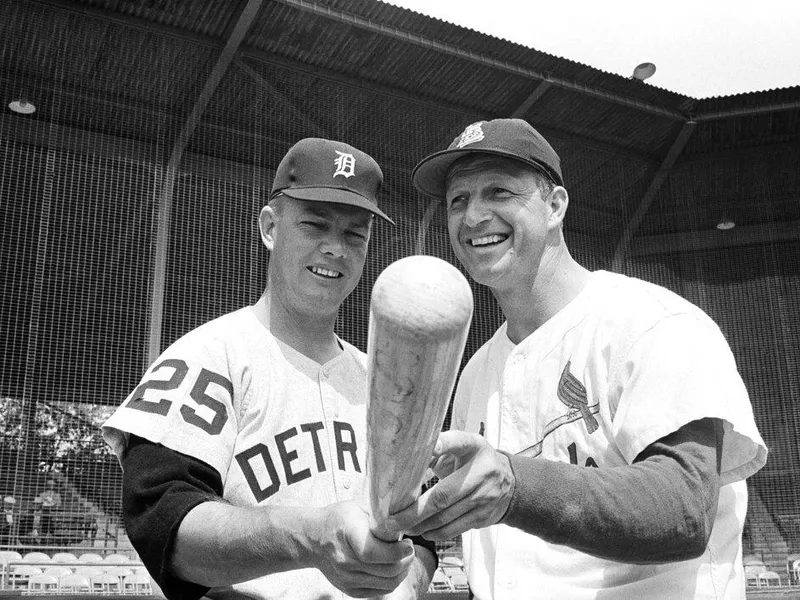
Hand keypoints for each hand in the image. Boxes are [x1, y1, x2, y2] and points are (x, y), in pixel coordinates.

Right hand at [308, 501, 414, 597]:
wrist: (313, 538)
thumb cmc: (336, 520)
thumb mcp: (357, 507)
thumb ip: (379, 516)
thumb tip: (404, 521)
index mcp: (347, 534)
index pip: (374, 552)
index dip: (397, 551)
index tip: (407, 542)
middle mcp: (345, 561)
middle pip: (387, 570)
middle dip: (406, 560)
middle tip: (409, 548)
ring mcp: (346, 578)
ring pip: (388, 583)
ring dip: (403, 571)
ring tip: (404, 557)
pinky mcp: (350, 590)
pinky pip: (380, 591)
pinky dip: (392, 581)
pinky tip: (393, 566)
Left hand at [389, 431, 514, 540]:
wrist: (511, 482)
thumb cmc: (475, 460)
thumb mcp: (462, 446)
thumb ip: (438, 450)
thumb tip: (406, 456)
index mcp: (474, 447)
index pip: (455, 442)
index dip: (438, 445)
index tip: (417, 449)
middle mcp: (482, 472)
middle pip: (443, 495)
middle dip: (415, 511)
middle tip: (392, 519)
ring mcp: (484, 497)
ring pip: (446, 517)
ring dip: (421, 525)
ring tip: (401, 527)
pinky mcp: (483, 517)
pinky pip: (456, 528)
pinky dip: (436, 533)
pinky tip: (422, 532)